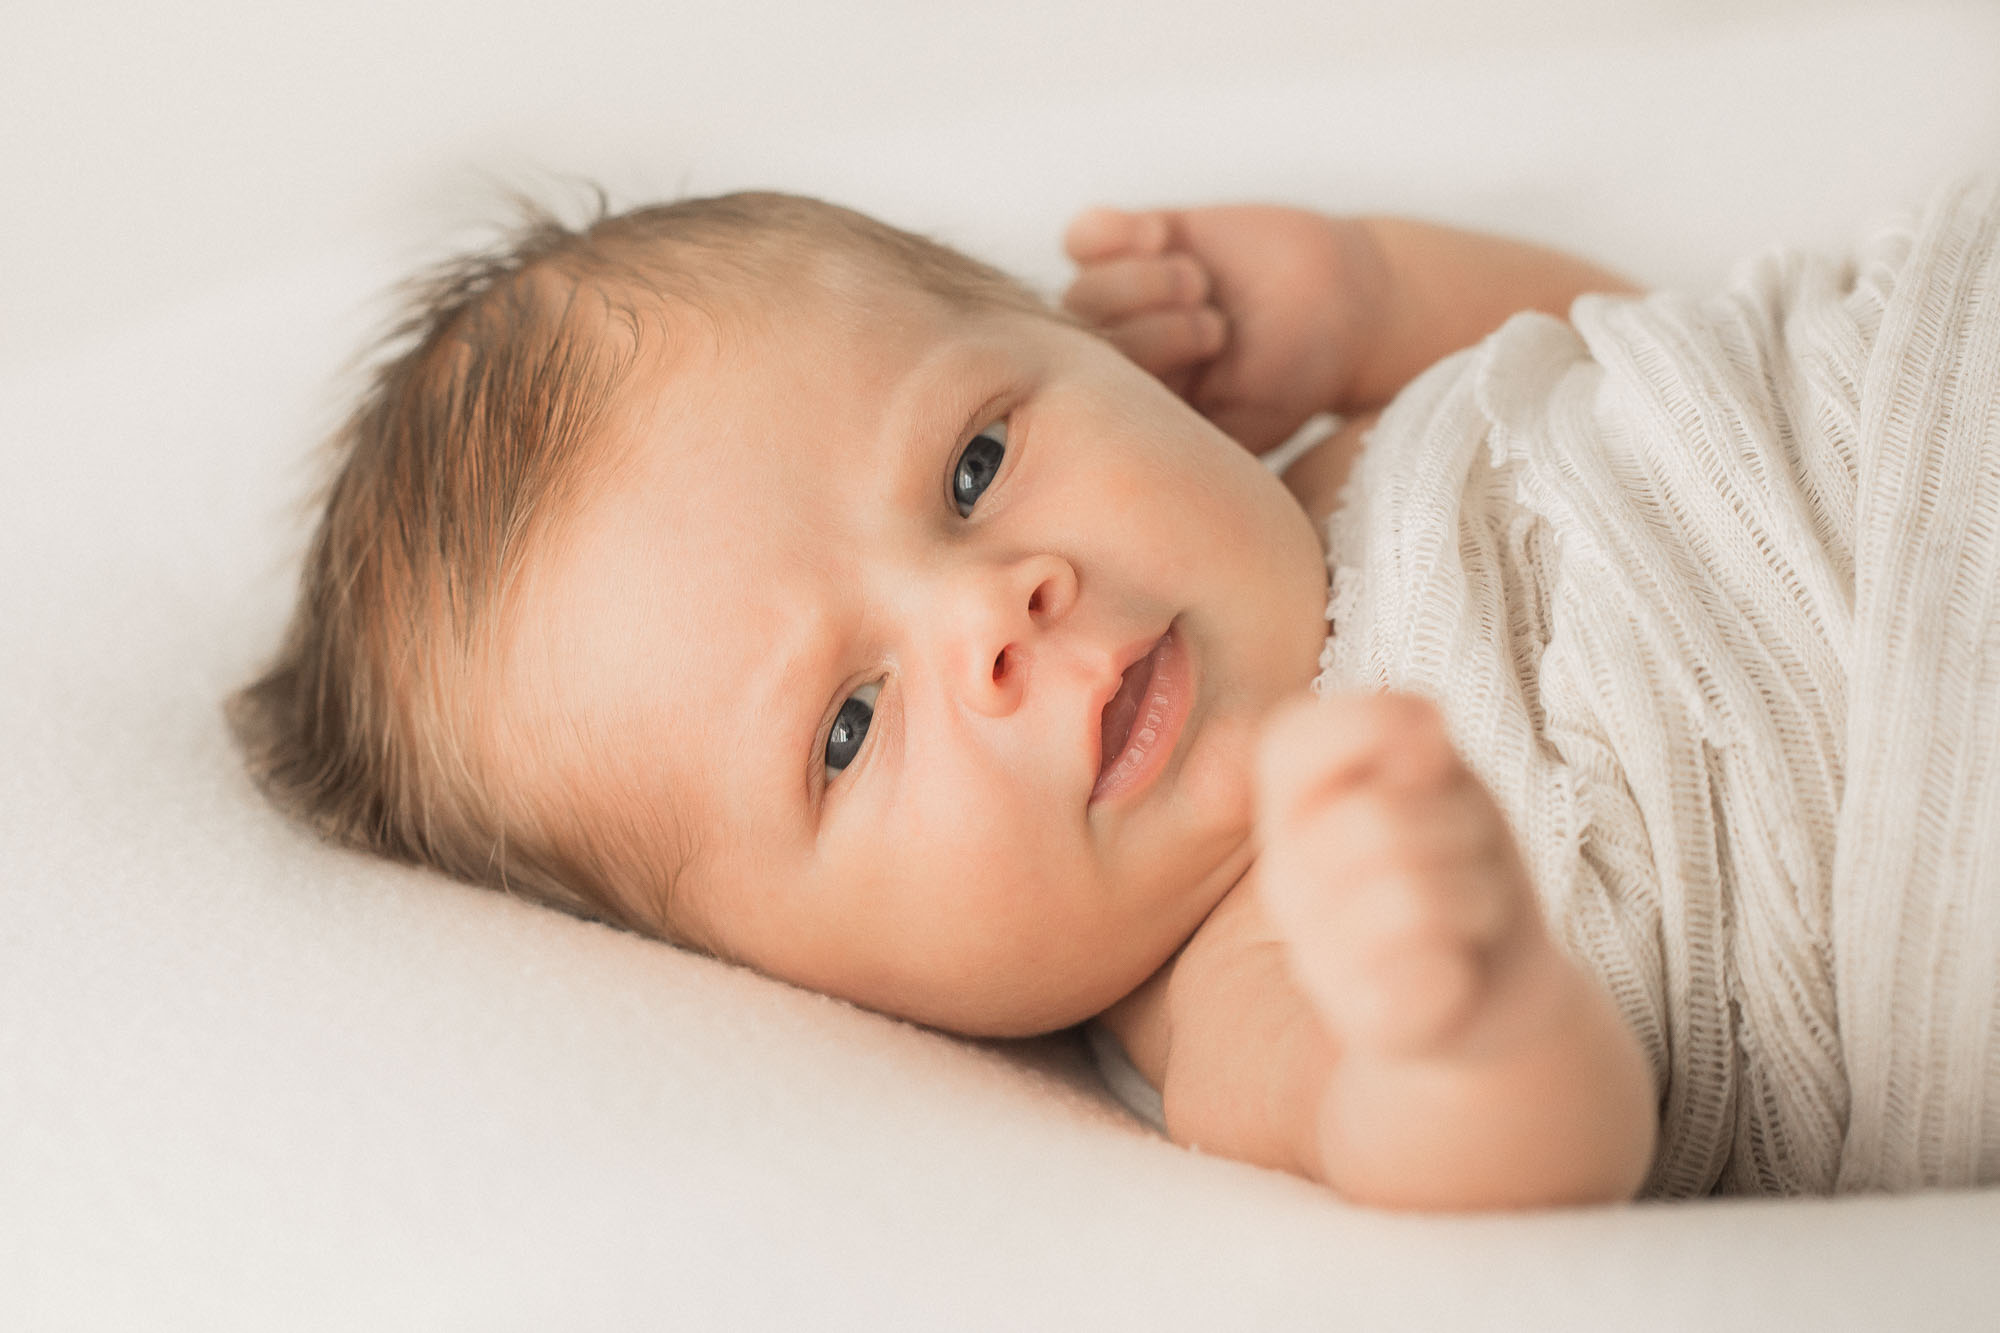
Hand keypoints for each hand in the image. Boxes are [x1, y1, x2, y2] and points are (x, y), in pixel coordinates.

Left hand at [1062, 205, 1374, 452]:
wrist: (1342, 300)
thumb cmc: (1299, 372)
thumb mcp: (1249, 421)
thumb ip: (1190, 445)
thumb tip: (1138, 478)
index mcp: (1137, 411)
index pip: (1094, 398)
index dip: (1144, 364)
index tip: (1213, 346)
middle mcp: (1123, 358)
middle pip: (1084, 345)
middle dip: (1149, 329)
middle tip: (1214, 324)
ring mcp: (1121, 303)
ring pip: (1082, 290)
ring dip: (1143, 281)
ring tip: (1198, 282)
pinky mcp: (1130, 247)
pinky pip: (1083, 236)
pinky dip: (1114, 233)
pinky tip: (1161, 236)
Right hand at [1253, 691, 1547, 1060]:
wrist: (1491, 988)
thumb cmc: (1459, 863)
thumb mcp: (1438, 778)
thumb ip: (1410, 741)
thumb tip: (1422, 739)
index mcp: (1293, 812)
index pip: (1291, 742)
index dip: (1371, 727)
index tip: (1432, 757)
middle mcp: (1287, 881)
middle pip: (1378, 821)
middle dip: (1460, 828)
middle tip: (1466, 855)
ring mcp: (1317, 957)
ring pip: (1416, 898)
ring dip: (1478, 895)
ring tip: (1471, 909)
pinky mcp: (1366, 1023)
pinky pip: (1429, 977)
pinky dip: (1465, 968)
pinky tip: (1458, 970)